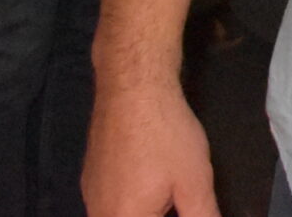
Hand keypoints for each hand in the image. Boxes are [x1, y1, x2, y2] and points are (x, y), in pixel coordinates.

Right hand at [84, 81, 219, 216]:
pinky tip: (150, 176)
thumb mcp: (194, 183)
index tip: (182, 204)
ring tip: (167, 189)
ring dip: (145, 208)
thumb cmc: (166, 136)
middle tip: (177, 199)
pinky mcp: (89, 175)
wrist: (133, 88)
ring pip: (119, 213)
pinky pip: (110, 201)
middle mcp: (99, 213)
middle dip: (159, 211)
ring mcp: (91, 194)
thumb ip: (201, 215)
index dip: (169, 214)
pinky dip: (131, 199)